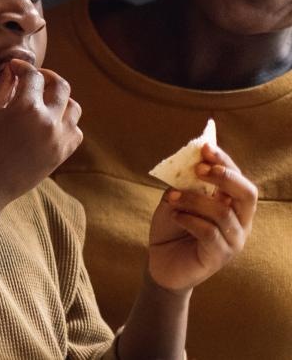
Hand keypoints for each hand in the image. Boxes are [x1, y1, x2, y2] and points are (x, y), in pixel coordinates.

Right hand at [0, 62, 82, 210]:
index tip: (12, 67)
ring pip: (73, 108)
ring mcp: (59, 140)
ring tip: (42, 101)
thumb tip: (12, 71)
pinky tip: (48, 123)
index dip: (22, 66)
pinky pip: (75, 131)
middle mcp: (49, 122)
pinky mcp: (61, 155)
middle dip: (46, 77)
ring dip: (60, 99)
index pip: (33, 75)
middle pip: (61, 86)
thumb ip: (0, 87)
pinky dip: (66, 122)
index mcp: (26, 107)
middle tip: (31, 78)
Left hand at [146, 141, 256, 291]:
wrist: (161, 261)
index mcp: (233, 205)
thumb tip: (192, 158)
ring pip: (222, 212)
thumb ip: (186, 182)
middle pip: (248, 194)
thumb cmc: (172, 227)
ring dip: (193, 199)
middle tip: (198, 169)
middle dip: (224, 176)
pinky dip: (189, 219)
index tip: (205, 147)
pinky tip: (175, 217)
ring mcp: (233, 241)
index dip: (224, 161)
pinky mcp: (220, 257)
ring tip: (171, 198)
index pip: (239, 179)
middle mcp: (240, 222)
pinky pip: (209, 232)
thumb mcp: (176, 198)